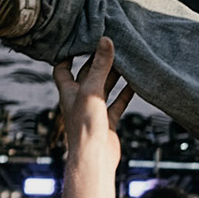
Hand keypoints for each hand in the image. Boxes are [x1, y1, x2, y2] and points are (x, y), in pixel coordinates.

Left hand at [53, 37, 134, 163]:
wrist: (94, 157)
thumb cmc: (85, 125)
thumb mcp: (92, 90)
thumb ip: (101, 66)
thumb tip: (106, 40)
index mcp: (68, 91)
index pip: (62, 69)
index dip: (68, 55)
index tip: (79, 42)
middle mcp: (79, 99)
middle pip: (87, 75)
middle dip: (98, 62)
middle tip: (111, 46)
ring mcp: (94, 111)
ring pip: (104, 88)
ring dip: (114, 75)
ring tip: (126, 60)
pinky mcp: (107, 121)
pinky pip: (117, 103)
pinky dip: (126, 93)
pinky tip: (136, 84)